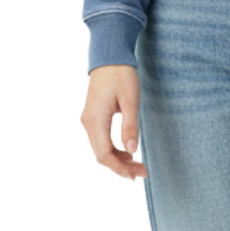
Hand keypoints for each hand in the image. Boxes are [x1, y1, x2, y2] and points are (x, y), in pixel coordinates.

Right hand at [80, 64, 147, 181]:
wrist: (109, 55)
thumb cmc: (121, 74)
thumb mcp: (131, 99)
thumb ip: (130, 126)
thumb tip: (132, 151)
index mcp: (95, 120)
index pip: (104, 154)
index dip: (119, 168)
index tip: (135, 175)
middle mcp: (88, 123)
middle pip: (101, 155)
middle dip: (121, 167)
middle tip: (142, 172)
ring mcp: (89, 120)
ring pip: (100, 148)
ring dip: (117, 159)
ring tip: (137, 164)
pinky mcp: (93, 116)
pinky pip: (100, 140)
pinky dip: (113, 149)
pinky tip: (127, 151)